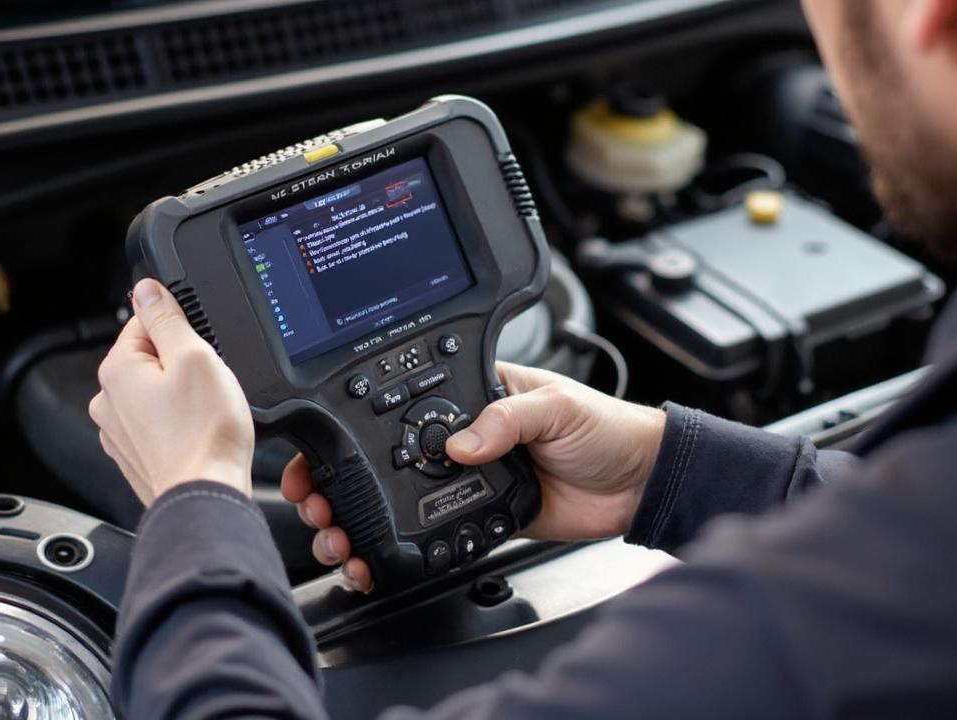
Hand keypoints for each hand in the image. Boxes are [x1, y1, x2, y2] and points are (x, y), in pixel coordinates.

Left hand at [89, 278, 254, 506]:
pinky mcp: (135, 455)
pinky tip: (198, 431)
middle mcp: (107, 400)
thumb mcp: (195, 356)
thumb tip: (146, 289)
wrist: (205, 495)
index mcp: (117, 369)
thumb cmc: (204, 432)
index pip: (146, 321)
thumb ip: (167, 318)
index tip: (201, 347)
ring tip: (206, 410)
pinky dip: (179, 421)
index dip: (182, 328)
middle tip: (209, 381)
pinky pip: (158, 421)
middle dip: (182, 362)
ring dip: (181, 393)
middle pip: (151, 357)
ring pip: (156, 390)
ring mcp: (119, 431)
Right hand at [281, 362, 665, 592]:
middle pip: (386, 458)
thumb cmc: (605, 427)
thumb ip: (507, 418)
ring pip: (400, 499)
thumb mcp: (556, 406)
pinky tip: (373, 559)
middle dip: (341, 481)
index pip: (403, 404)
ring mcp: (470, 479)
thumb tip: (459, 440)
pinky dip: (401, 547)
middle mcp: (464, 436)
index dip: (357, 425)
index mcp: (474, 396)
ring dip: (361, 518)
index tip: (323, 448)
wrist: (638, 482)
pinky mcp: (483, 516)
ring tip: (336, 535)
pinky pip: (434, 533)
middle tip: (317, 501)